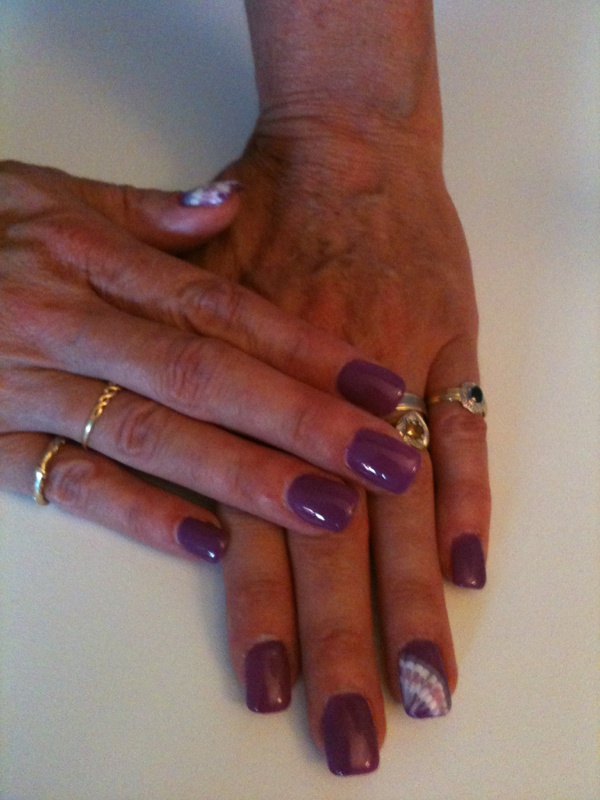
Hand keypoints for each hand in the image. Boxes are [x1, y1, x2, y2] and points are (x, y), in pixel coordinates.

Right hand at [0, 160, 421, 561]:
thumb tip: (229, 206)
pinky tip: (212, 543)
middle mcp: (69, 323)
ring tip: (328, 509)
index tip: (379, 385)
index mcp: (93, 260)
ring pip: (151, 435)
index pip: (223, 309)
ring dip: (244, 475)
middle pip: (206, 376)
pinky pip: (70, 485)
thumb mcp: (50, 197)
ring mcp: (27, 388)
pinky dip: (140, 514)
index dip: (306, 349)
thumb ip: (146, 213)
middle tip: (387, 461)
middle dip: (303, 423)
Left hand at [192, 128, 490, 772]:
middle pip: (330, 534)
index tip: (273, 690)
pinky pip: (467, 430)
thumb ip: (179, 395)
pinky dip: (469, 501)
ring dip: (412, 598)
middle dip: (342, 640)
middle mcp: (320, 389)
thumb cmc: (263, 221)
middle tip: (355, 733)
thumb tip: (169, 485)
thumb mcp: (193, 297)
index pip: (251, 520)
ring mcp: (396, 366)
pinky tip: (471, 573)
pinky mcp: (451, 341)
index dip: (263, 610)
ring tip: (425, 683)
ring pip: (403, 502)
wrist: (342, 148)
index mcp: (249, 383)